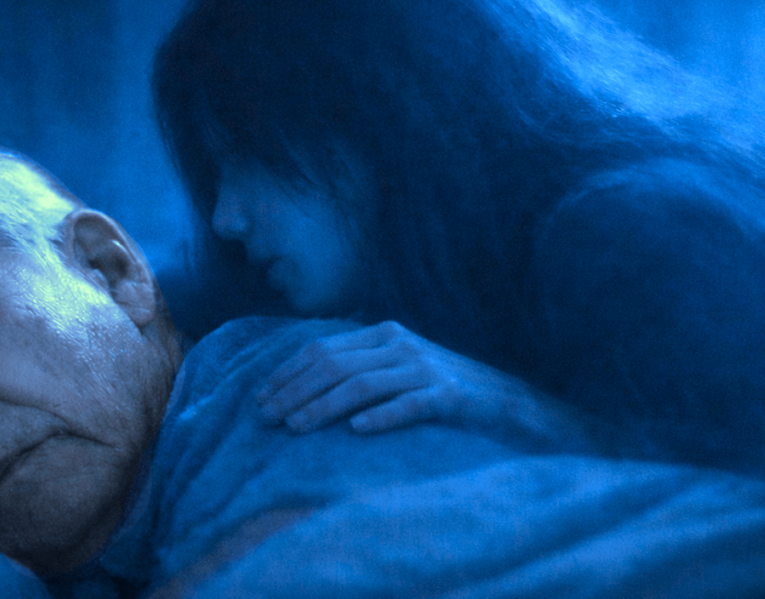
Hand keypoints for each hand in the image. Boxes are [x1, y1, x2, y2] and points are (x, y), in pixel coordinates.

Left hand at [257, 321, 486, 432]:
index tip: (259, 398)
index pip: (322, 350)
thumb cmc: (439, 390)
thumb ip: (357, 369)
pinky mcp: (450, 396)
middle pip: (335, 365)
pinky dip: (382, 416)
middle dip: (294, 391)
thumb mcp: (396, 370)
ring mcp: (426, 368)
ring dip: (323, 405)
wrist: (504, 401)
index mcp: (383, 335)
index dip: (287, 374)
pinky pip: (409, 405)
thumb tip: (298, 390)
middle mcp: (401, 345)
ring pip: (362, 384)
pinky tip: (357, 430)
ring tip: (295, 427)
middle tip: (266, 418)